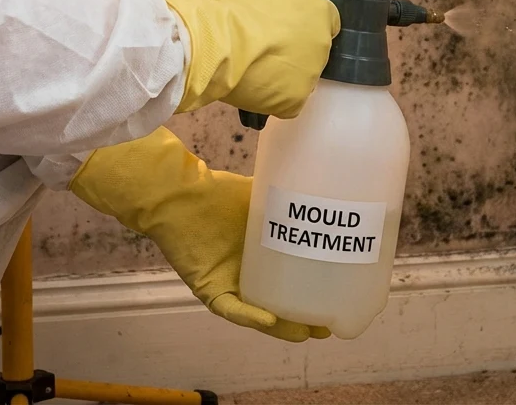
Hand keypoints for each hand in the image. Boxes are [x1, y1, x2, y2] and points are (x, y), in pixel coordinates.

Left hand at [70, 128, 329, 341]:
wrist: (177, 194)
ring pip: (259, 316)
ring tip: (307, 332)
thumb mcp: (257, 196)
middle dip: (303, 320)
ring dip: (282, 327)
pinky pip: (231, 308)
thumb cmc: (215, 193)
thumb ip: (283, 196)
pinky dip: (250, 315)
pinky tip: (270, 319)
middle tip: (328, 326)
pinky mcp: (209, 288)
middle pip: (279, 305)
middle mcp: (246, 274)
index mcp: (259, 255)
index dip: (312, 291)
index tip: (338, 297)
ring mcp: (229, 283)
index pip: (290, 280)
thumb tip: (316, 183)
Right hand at [159, 0, 339, 118]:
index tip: (281, 22)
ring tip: (255, 62)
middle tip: (263, 40)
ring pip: (301, 74)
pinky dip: (276, 94)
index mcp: (321, 16)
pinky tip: (257, 82)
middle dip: (295, 44)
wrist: (214, 44)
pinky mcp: (293, 102)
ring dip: (285, 70)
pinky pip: (289, 99)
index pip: (325, 20)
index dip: (303, 20)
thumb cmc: (239, 4)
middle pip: (313, 48)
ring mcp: (309, 78)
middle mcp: (323, 48)